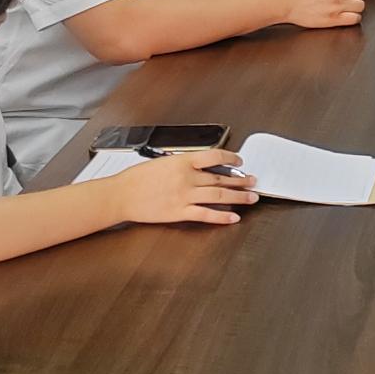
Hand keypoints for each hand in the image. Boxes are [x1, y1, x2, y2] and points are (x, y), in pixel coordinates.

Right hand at [108, 150, 257, 226]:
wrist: (121, 194)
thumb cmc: (136, 178)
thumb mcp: (162, 162)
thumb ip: (183, 164)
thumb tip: (200, 165)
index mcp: (182, 161)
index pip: (215, 156)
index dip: (231, 158)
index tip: (239, 161)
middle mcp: (187, 177)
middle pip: (221, 177)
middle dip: (240, 180)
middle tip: (253, 181)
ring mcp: (184, 195)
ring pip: (219, 195)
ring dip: (238, 197)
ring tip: (251, 198)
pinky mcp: (179, 212)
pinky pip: (206, 214)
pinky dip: (222, 216)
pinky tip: (233, 217)